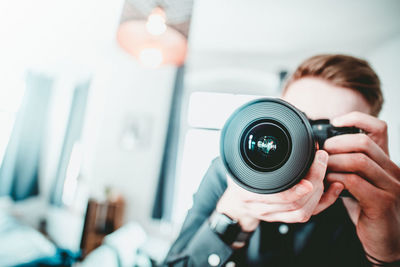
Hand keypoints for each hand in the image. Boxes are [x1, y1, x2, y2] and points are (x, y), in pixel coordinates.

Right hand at [216, 150, 342, 232]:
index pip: (279, 196)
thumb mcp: (237, 163)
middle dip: (315, 181)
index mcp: (250, 194)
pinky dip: (325, 202)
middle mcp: (263, 208)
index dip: (296, 190)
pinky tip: (333, 188)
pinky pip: (308, 214)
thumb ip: (250, 151)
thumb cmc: (238, 179)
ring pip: (304, 212)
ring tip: (326, 172)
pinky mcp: (286, 217)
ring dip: (320, 193)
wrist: (235, 203)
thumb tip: (269, 127)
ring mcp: (276, 215)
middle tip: (322, 160)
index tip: (310, 173)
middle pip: (296, 204)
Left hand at [325, 111, 399, 261]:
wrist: (386, 239)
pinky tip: (329, 183)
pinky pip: (355, 182)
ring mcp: (391, 186)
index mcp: (386, 161)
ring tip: (322, 169)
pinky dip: (337, 179)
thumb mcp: (359, 181)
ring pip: (359, 160)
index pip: (378, 128)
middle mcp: (392, 170)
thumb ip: (348, 166)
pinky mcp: (382, 202)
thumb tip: (322, 151)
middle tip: (321, 152)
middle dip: (336, 143)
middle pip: (364, 142)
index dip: (356, 118)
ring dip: (334, 162)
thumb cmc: (368, 208)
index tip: (334, 122)